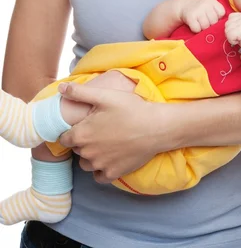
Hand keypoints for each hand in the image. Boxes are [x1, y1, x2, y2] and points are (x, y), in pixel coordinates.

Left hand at [58, 83, 173, 183]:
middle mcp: (87, 154)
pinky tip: (109, 157)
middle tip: (98, 130)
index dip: (71, 131)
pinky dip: (101, 169)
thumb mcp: (104, 96)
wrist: (156, 127)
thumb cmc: (130, 109)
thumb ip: (80, 93)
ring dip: (91, 155)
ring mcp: (100, 166)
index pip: (64, 138)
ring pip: (86, 163)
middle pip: (77, 150)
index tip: (83, 125)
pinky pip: (99, 176)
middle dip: (83, 141)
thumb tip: (60, 88)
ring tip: (104, 143)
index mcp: (81, 135)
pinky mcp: (113, 174)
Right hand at [180, 0, 224, 32]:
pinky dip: (196, 29)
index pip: (221, 13)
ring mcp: (197, 10)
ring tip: (199, 22)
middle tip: (204, 20)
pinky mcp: (190, 17)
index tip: (211, 16)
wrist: (184, 6)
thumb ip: (217, 13)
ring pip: (206, 26)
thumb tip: (222, 26)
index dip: (217, 17)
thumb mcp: (210, 6)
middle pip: (214, 21)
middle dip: (210, 24)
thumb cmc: (200, 9)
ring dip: (202, 28)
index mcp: (212, 1)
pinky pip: (197, 29)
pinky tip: (194, 24)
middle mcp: (205, 4)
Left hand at [225, 12, 240, 55]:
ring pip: (227, 30)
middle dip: (231, 31)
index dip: (233, 26)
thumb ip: (236, 22)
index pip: (230, 17)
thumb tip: (222, 21)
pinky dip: (232, 41)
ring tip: (240, 39)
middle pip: (227, 23)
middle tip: (240, 36)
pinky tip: (240, 41)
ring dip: (231, 37)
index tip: (240, 31)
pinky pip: (229, 36)